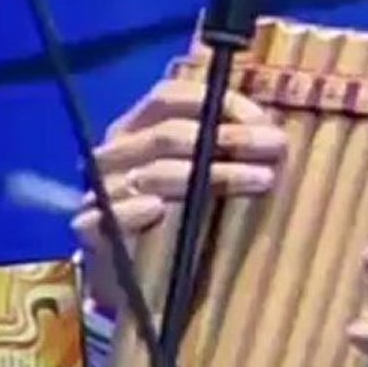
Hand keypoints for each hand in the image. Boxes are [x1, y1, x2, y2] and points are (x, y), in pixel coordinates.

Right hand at [71, 78, 286, 308]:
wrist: (132, 270)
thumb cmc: (178, 208)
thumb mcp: (199, 168)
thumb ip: (224, 143)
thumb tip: (273, 130)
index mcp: (138, 124)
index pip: (172, 96)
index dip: (221, 103)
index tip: (264, 122)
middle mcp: (116, 149)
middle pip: (171, 134)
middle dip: (231, 139)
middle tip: (277, 148)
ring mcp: (100, 188)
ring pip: (154, 172)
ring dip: (212, 174)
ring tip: (259, 179)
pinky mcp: (90, 229)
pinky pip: (110, 215)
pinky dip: (134, 210)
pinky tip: (159, 209)